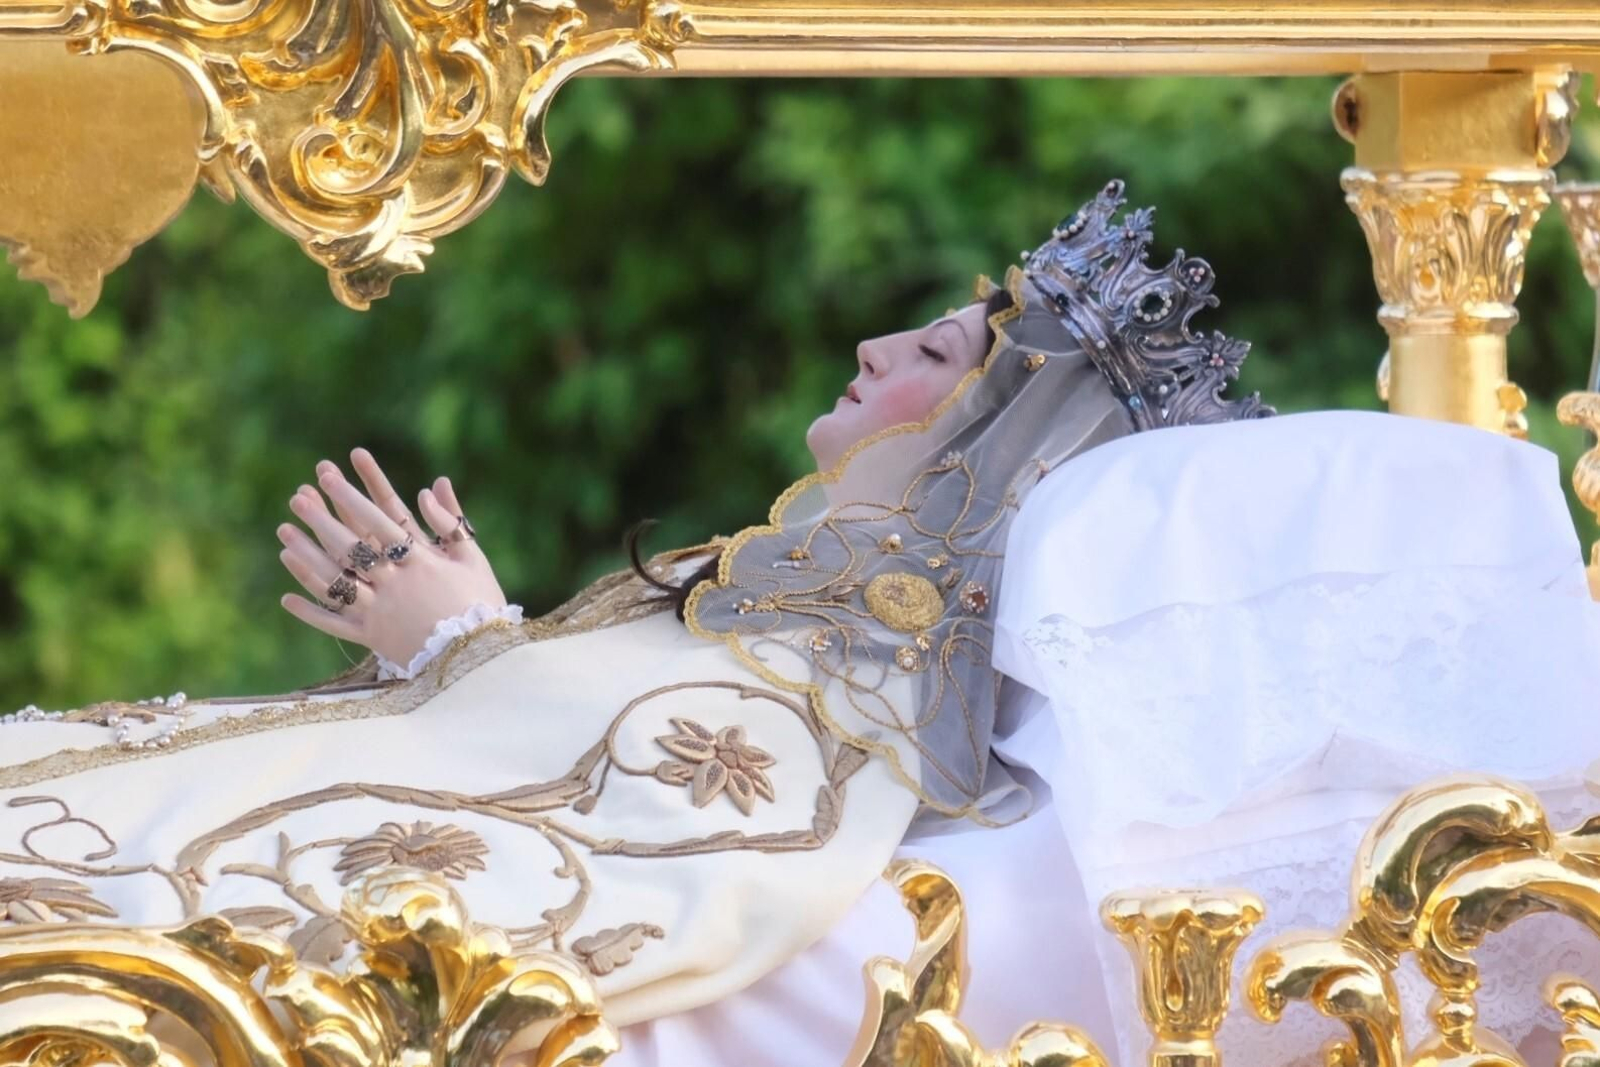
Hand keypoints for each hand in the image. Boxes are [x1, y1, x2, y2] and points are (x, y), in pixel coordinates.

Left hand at [276, 448, 507, 667]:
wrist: (478, 658)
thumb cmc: (481, 604)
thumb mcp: (474, 559)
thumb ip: (450, 522)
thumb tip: (428, 488)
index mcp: (420, 562)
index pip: (378, 523)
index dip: (352, 499)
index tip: (329, 479)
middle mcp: (394, 584)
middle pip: (350, 548)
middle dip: (322, 521)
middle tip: (297, 499)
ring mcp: (379, 612)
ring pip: (335, 581)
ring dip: (307, 557)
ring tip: (285, 533)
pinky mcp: (372, 638)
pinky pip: (335, 624)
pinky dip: (311, 612)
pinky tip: (287, 597)